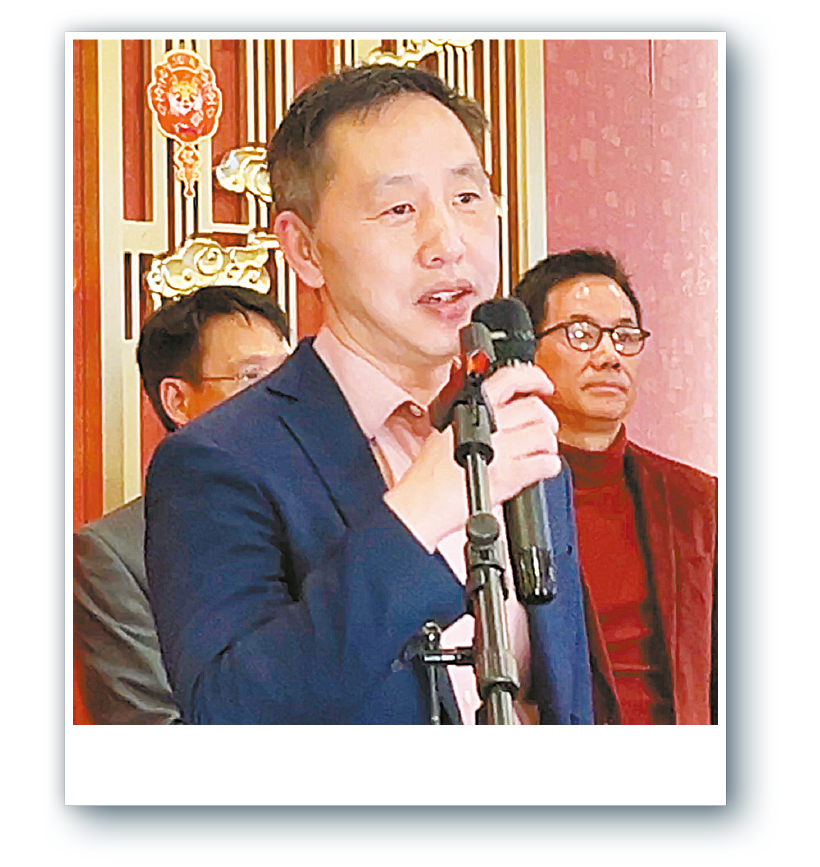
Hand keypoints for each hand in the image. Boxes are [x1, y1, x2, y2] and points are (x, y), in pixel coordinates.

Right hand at [384, 364, 560, 551]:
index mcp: (469, 411)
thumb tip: (499, 403)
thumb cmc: (429, 475)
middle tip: (545, 427)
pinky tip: (543, 468)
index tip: (544, 384)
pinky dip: (550, 465)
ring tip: (542, 450)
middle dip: (546, 418)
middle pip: (534, 408)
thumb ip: (470, 414)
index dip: (533, 377)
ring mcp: (500, 451)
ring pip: (543, 435)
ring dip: (549, 443)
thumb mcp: (444, 431)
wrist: (422, 505)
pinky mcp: (509, 476)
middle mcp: (486, 427)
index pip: (508, 379)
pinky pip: (544, 463)